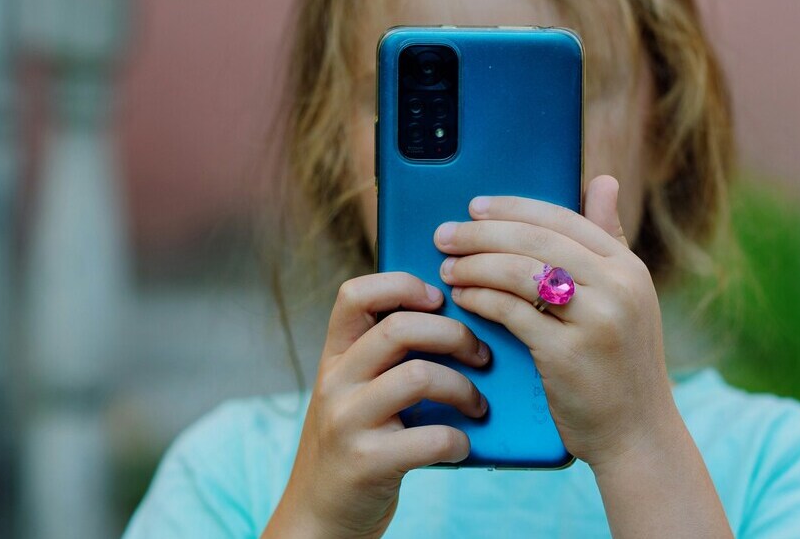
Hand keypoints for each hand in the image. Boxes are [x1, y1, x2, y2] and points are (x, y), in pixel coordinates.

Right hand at [263, 273, 491, 538]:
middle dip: (454, 334)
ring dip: (464, 388)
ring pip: (419, 376)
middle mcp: (335, 382)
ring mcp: (347, 422)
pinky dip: (459, 440)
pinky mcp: (367, 463)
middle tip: (481, 355)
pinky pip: (430, 438)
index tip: (440, 299)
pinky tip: (463, 446)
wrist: (318, 518)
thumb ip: (386, 358)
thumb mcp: (354, 392)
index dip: (402, 284)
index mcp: (334, 357)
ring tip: (478, 405)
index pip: (355, 294)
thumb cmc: (355, 444)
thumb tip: (459, 319)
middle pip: (399, 328)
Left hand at [434, 174, 679, 469]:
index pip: (562, 218)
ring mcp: (596, 320)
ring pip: (520, 272)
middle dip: (483, 233)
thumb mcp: (628, 298)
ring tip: (447, 265)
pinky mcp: (568, 354)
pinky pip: (512, 312)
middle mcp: (618, 286)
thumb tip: (603, 180)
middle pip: (536, 239)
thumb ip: (608, 240)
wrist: (638, 434)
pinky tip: (462, 296)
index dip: (513, 208)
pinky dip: (481, 298)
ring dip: (475, 264)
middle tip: (446, 233)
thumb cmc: (622, 364)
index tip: (476, 207)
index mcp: (629, 267)